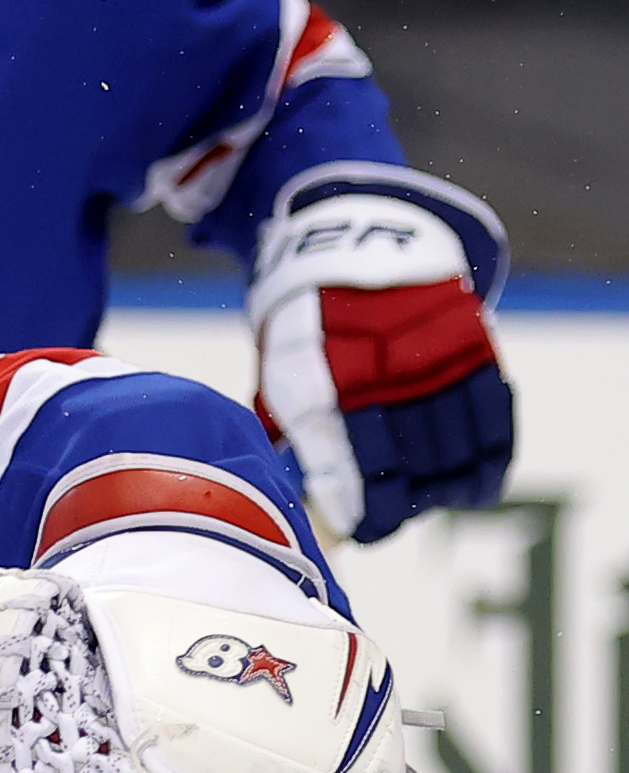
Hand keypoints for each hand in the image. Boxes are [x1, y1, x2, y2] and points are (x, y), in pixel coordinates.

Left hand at [248, 189, 512, 542]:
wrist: (352, 240)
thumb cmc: (306, 324)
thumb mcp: (279, 368)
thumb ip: (288, 431)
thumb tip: (291, 501)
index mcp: (319, 379)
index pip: (349, 469)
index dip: (362, 512)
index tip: (362, 532)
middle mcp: (380, 371)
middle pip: (407, 466)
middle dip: (402, 505)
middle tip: (393, 519)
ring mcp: (432, 357)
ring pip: (455, 449)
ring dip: (446, 488)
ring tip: (431, 502)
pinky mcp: (473, 345)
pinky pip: (492, 419)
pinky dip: (488, 460)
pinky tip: (472, 483)